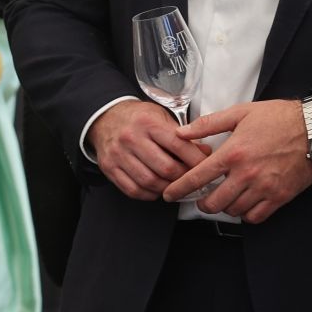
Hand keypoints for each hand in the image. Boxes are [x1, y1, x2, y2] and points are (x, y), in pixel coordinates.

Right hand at [90, 100, 211, 199]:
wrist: (105, 117)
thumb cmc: (137, 118)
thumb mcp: (161, 116)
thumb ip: (183, 135)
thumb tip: (204, 152)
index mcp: (148, 123)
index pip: (178, 145)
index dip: (196, 160)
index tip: (206, 166)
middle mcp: (131, 138)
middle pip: (166, 168)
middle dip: (183, 177)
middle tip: (191, 179)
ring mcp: (118, 154)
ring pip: (150, 182)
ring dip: (167, 188)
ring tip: (174, 185)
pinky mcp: (109, 167)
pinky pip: (133, 190)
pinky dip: (148, 194)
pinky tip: (156, 189)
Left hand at [162, 99, 311, 221]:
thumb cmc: (277, 119)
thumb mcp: (239, 113)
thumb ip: (208, 124)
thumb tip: (182, 132)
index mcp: (232, 153)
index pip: (197, 177)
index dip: (179, 189)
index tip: (169, 195)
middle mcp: (246, 174)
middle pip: (214, 202)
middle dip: (202, 203)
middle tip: (201, 199)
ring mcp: (264, 188)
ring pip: (234, 211)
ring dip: (224, 207)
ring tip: (223, 198)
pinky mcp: (280, 197)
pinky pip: (256, 217)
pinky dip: (246, 214)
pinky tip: (243, 204)